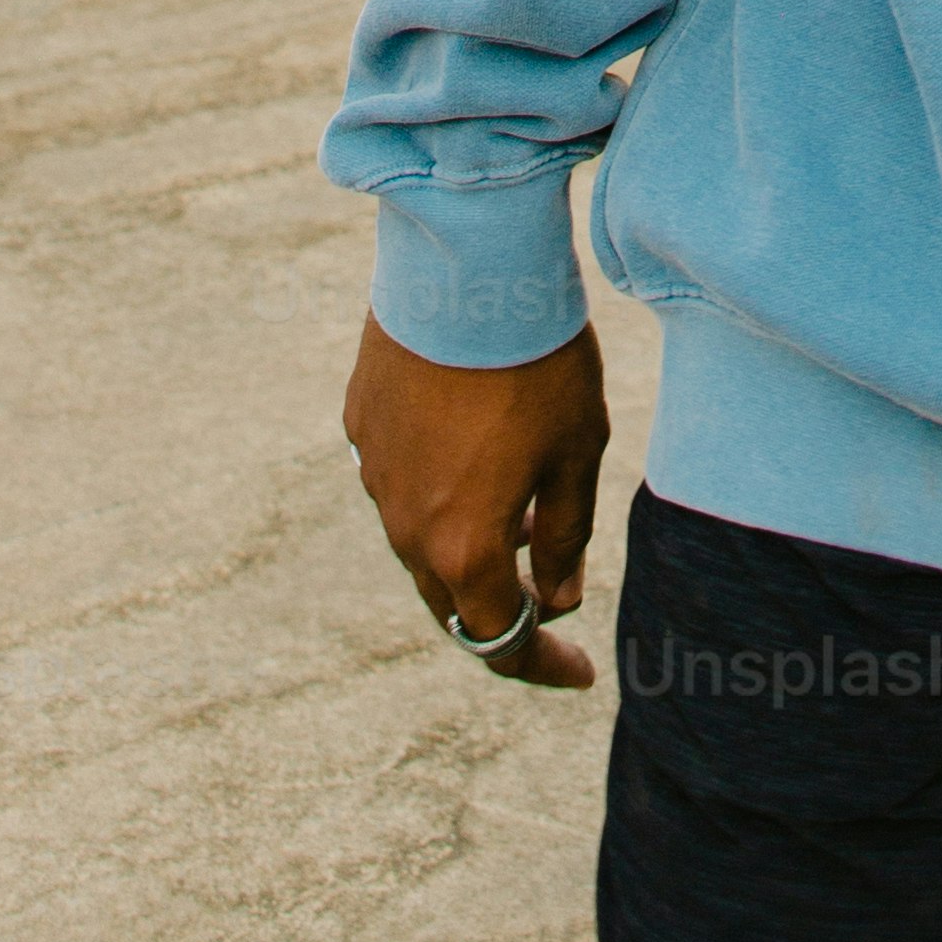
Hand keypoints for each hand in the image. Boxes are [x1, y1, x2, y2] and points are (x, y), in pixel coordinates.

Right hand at [342, 308, 609, 686]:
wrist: (465, 268)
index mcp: (463, 548)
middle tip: (551, 589)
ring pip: (423, 541)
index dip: (542, 665)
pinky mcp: (361, 426)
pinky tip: (476, 447)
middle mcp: (406, 526)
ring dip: (471, 544)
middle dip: (503, 608)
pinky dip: (440, 489)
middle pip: (453, 600)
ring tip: (525, 505)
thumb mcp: (576, 453)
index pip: (500, 642)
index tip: (580, 674)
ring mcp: (375, 475)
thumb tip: (559, 599)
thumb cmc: (535, 361)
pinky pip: (399, 481)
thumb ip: (566, 538)